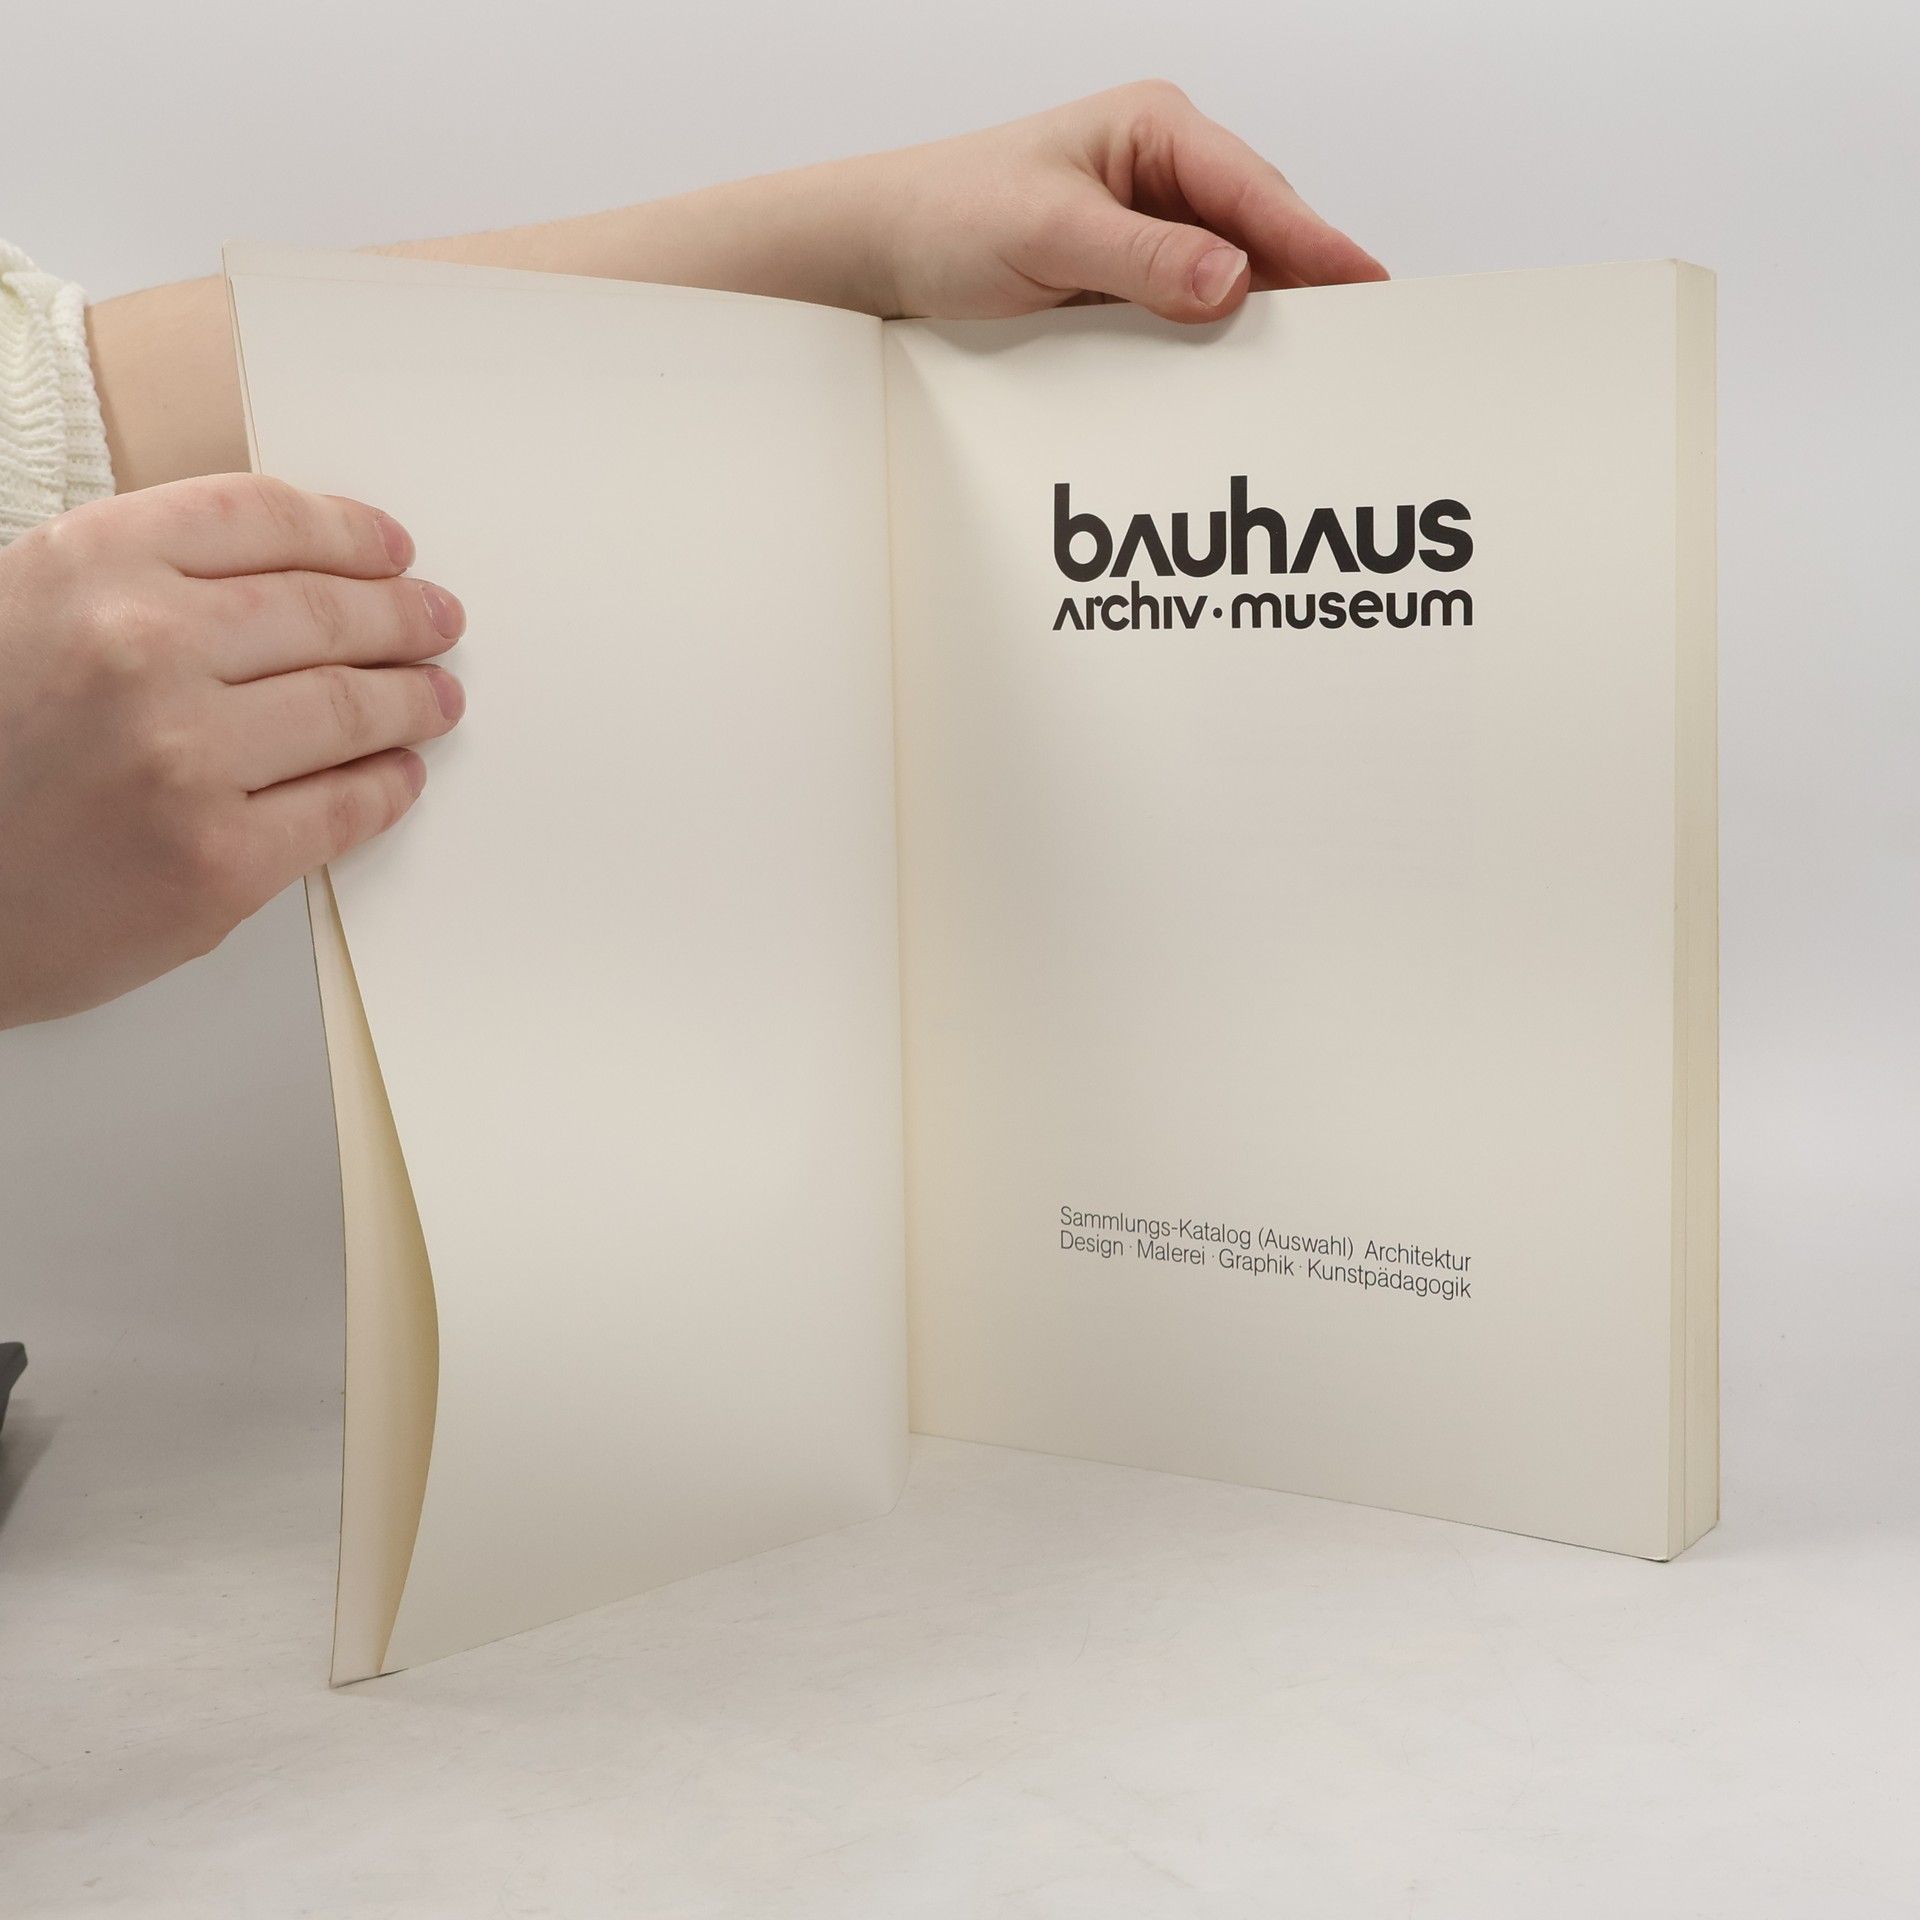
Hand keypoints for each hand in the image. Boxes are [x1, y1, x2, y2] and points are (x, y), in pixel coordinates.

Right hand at [0, 475, 465, 1026]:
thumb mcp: (29, 613)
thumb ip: (144, 583)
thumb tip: (295, 576)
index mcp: (91, 565)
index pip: (266, 520)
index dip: (350, 534)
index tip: (392, 551)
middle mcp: (143, 648)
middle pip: (327, 613)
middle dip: (403, 617)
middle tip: (439, 623)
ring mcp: (187, 759)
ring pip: (352, 708)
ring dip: (414, 701)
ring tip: (436, 698)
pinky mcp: (219, 861)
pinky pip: (343, 808)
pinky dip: (388, 786)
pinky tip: (398, 773)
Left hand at [860, 80, 1386, 322]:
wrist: (879, 253)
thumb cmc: (947, 217)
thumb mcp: (1047, 235)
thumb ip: (1141, 259)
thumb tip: (1232, 279)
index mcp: (1153, 130)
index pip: (1254, 190)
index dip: (1315, 241)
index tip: (1367, 282)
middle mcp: (1160, 173)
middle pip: (1257, 233)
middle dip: (1304, 282)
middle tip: (1359, 339)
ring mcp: (1148, 229)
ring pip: (1229, 277)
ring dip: (1261, 318)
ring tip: (1313, 365)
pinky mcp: (1128, 279)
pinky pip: (1190, 311)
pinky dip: (1213, 340)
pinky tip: (1237, 373)